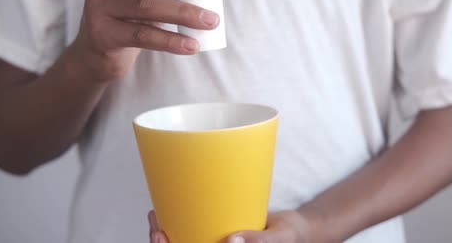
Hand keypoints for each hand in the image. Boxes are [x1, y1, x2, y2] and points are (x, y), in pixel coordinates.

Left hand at [147, 210, 313, 242]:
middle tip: (156, 223)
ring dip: (165, 236)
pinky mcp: (216, 237)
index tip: (161, 236)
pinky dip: (177, 225)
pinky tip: (167, 212)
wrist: (296, 229)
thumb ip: (258, 242)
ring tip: (156, 214)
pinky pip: (193, 235)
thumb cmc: (290, 237)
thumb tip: (232, 242)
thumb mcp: (277, 239)